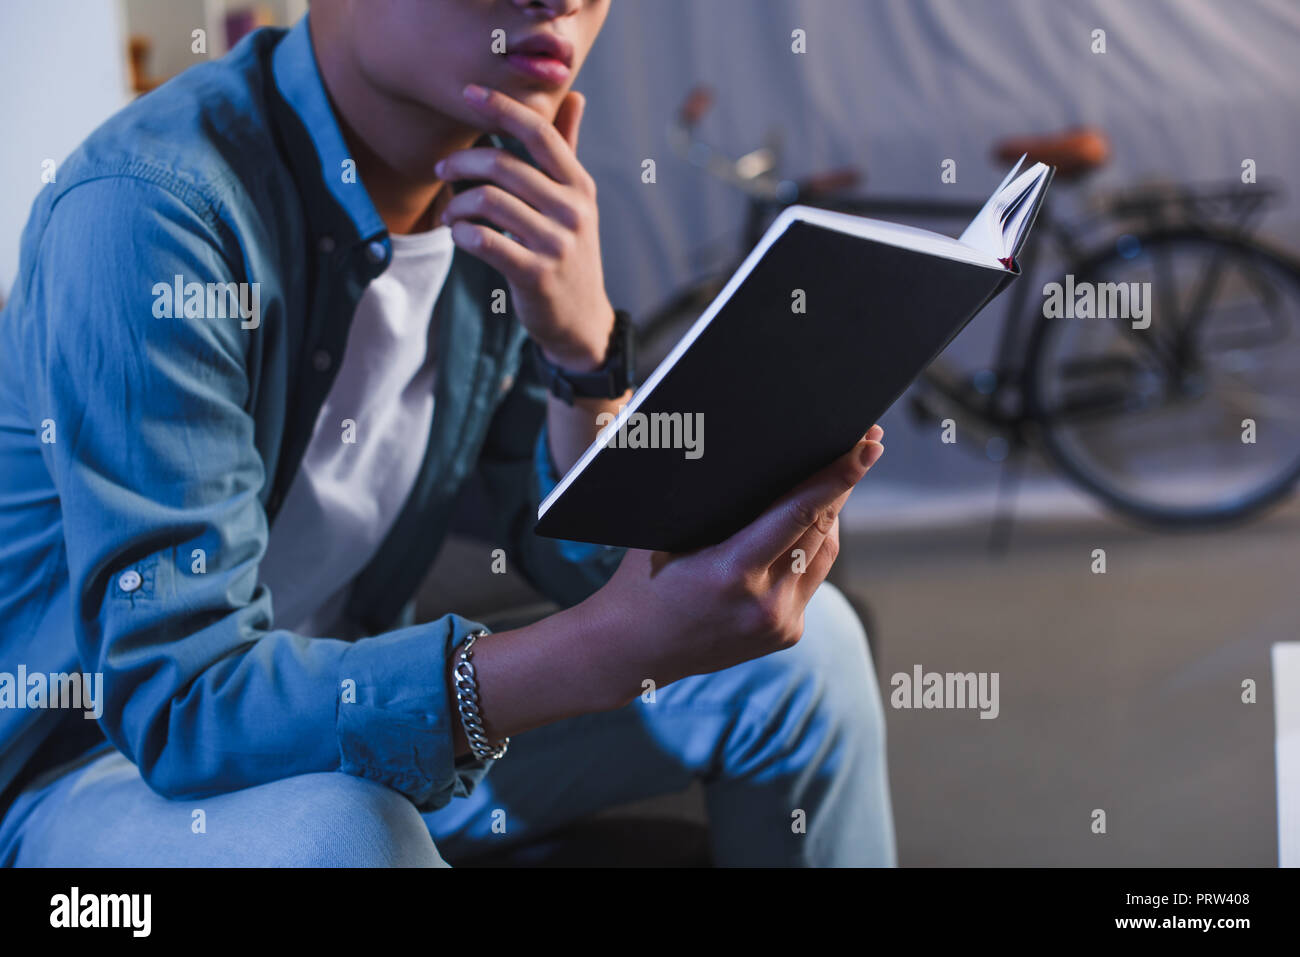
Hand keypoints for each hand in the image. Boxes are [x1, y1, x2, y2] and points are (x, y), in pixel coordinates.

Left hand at [437, 84, 613, 371]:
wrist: (580, 319)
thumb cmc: (567, 251)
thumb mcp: (576, 201)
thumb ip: (568, 149)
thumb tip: (574, 96)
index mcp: (579, 185)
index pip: (539, 132)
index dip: (501, 107)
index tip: (468, 94)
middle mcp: (573, 211)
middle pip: (504, 165)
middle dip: (462, 163)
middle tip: (442, 171)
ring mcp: (556, 244)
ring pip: (488, 202)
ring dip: (456, 204)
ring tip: (450, 214)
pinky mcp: (537, 275)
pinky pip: (484, 241)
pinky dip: (461, 233)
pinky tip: (459, 235)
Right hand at [581, 426, 885, 704]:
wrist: (630, 649)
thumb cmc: (642, 581)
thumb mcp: (670, 533)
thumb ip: (720, 505)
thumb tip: (765, 459)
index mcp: (731, 573)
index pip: (801, 512)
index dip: (838, 475)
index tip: (867, 446)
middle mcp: (764, 603)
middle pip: (822, 527)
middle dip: (840, 484)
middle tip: (859, 446)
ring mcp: (780, 624)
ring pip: (824, 552)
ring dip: (829, 515)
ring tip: (831, 480)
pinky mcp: (787, 635)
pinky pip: (812, 579)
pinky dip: (810, 549)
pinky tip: (803, 527)